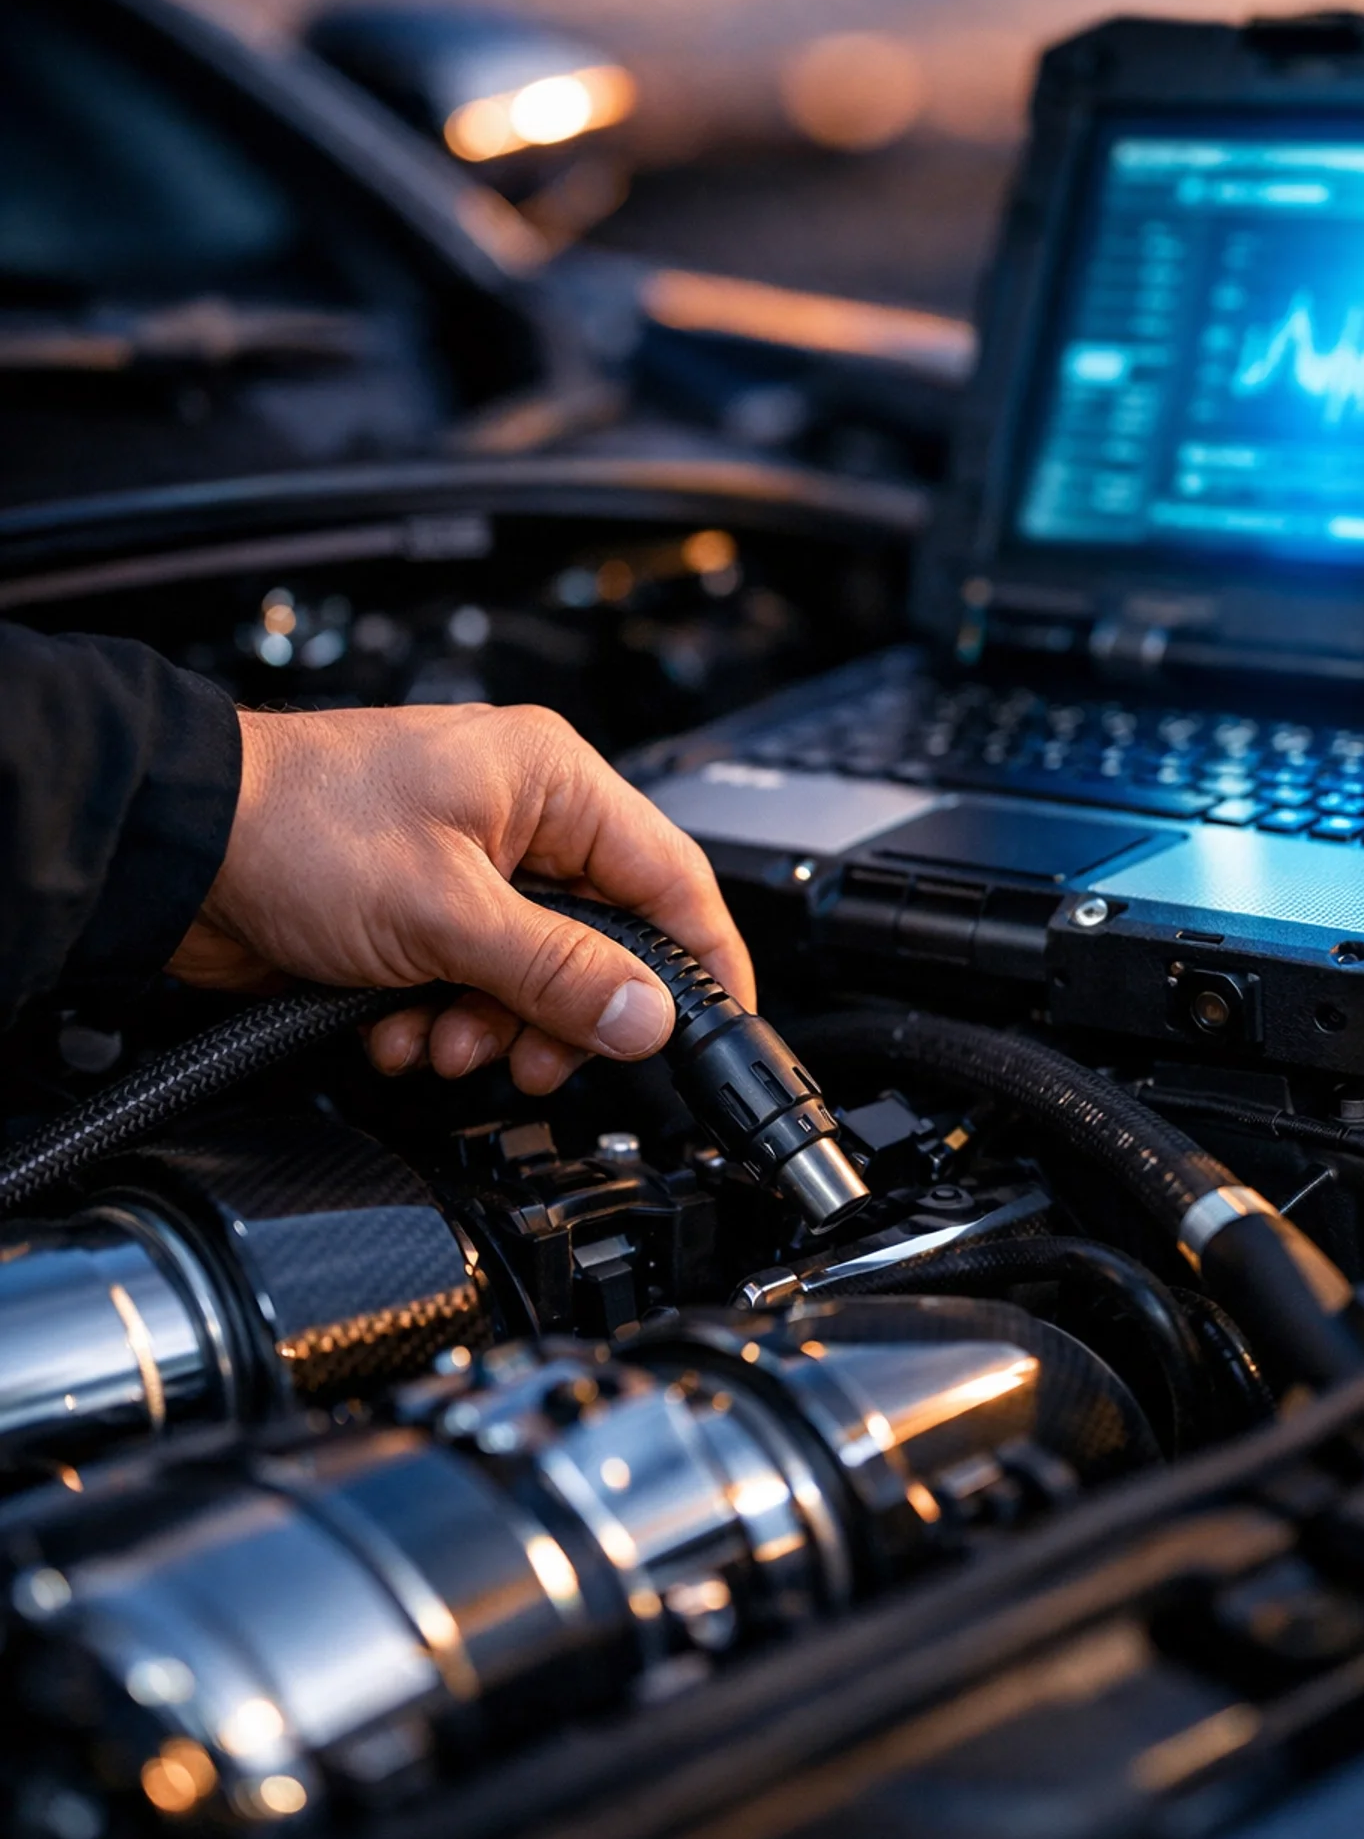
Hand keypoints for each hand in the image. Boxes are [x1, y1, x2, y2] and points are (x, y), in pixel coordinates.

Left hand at [167, 702, 754, 1093]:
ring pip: (533, 977)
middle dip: (561, 1015)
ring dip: (492, 1027)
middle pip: (602, 943)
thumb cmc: (294, 827)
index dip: (702, 960)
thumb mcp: (447, 913)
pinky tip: (398, 1027)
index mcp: (550, 780)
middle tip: (531, 1058)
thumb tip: (646, 1015)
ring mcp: (469, 867)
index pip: (671, 876)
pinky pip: (472, 986)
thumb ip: (558, 971)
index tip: (713, 1027)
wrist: (176, 851)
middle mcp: (520, 818)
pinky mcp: (420, 914)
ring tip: (442, 1038)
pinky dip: (443, 1020)